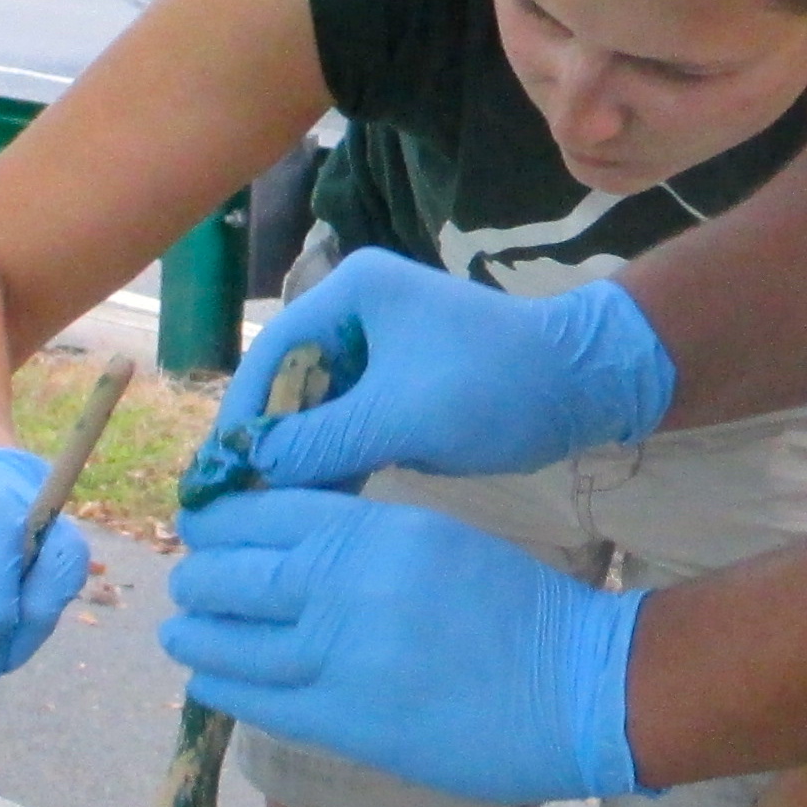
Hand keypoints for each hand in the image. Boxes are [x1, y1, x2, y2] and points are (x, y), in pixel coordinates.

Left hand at [162, 486, 645, 806]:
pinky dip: (222, 684)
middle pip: (232, 573)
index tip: (203, 527)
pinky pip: (258, 699)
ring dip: (195, 633)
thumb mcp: (437, 539)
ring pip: (231, 639)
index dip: (218, 520)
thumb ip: (363, 539)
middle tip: (188, 582)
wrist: (580, 687)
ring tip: (181, 630)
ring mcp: (343, 658)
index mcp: (377, 529)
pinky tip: (208, 677)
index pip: (262, 510)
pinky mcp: (348, 722)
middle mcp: (348, 587)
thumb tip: (288, 546)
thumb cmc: (520, 609)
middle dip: (199, 577)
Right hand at [215, 255, 672, 490]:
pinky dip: (336, 458)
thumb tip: (251, 469)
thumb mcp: (401, 417)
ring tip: (271, 515)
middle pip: (289, 380)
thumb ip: (322, 441)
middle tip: (238, 504)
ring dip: (301, 457)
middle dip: (269, 442)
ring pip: (318, 406)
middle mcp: (357, 309)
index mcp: (352, 292)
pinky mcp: (402, 381)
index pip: (272, 354)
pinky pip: (351, 420)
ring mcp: (381, 345)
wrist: (586, 384)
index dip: (242, 416)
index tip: (220, 474)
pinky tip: (319, 505)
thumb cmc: (497, 386)